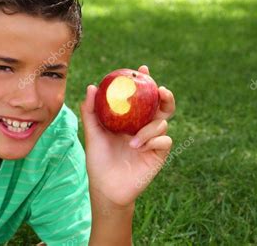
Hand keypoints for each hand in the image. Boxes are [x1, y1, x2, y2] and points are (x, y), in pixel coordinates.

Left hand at [80, 65, 175, 207]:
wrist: (105, 186)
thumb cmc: (98, 158)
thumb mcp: (92, 132)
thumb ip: (91, 111)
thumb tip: (91, 86)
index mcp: (131, 119)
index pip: (142, 97)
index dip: (145, 82)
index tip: (142, 69)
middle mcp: (144, 127)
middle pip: (162, 106)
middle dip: (165, 95)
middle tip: (159, 89)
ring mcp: (153, 140)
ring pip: (162, 122)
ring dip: (149, 128)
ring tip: (132, 141)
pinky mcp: (159, 154)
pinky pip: (164, 140)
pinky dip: (152, 141)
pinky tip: (138, 148)